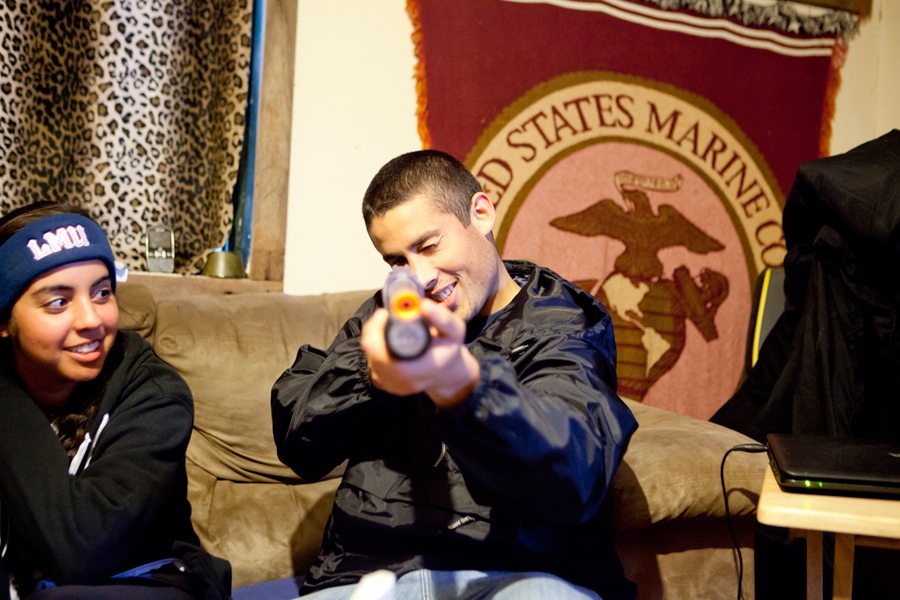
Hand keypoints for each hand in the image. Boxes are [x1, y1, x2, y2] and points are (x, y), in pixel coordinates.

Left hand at [360, 299, 478, 408]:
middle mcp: (404, 380)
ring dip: (373, 337)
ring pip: (369, 355)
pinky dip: (373, 347)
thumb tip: (423, 305)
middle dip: (374, 330)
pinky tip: (386, 340)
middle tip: (384, 315)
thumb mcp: (454, 331)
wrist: (444, 372)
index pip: (390, 356)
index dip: (380, 332)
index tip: (386, 314)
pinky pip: (369, 360)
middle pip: (374, 354)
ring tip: (387, 325)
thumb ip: (442, 318)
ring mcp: (390, 384)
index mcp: (422, 369)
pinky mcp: (382, 383)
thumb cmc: (448, 348)